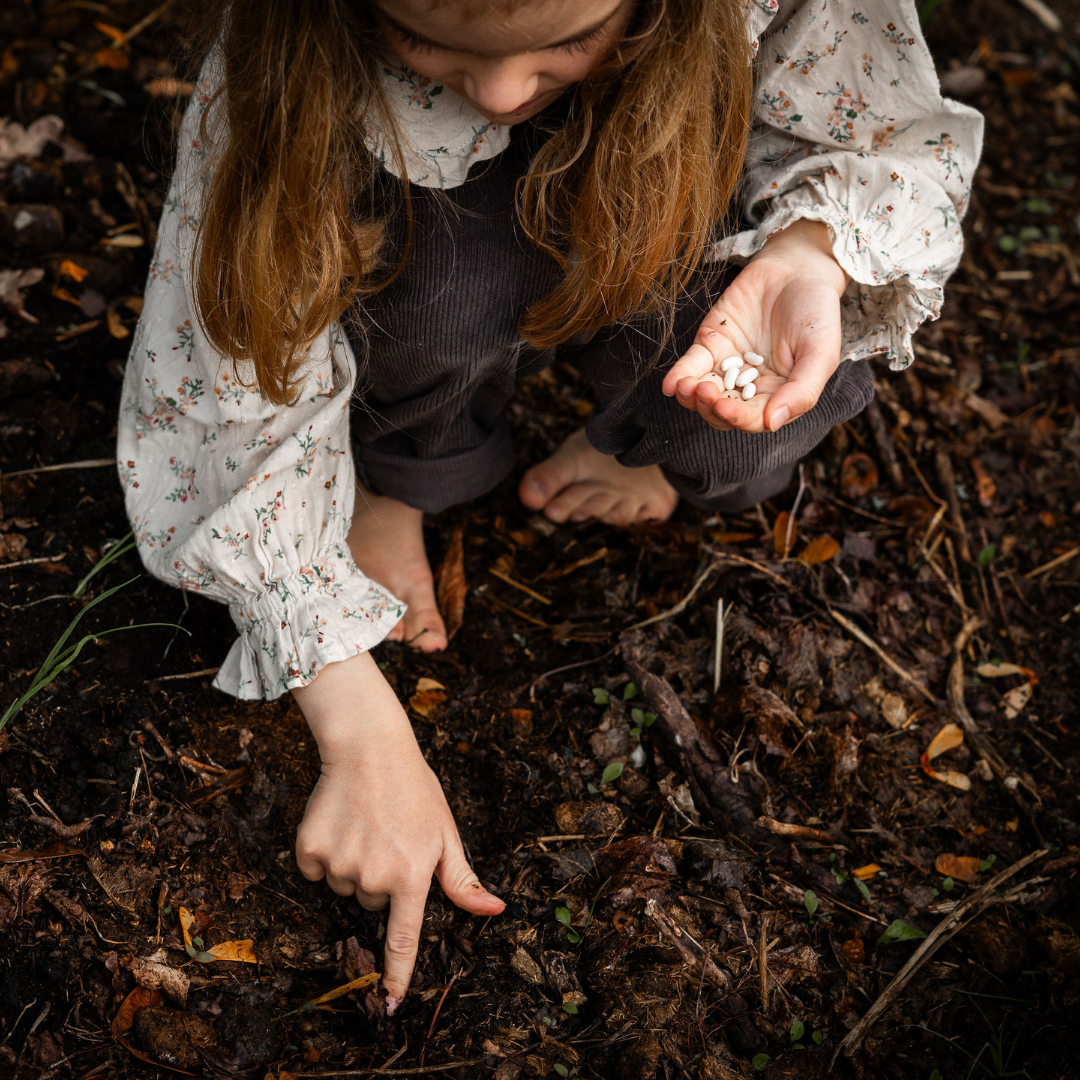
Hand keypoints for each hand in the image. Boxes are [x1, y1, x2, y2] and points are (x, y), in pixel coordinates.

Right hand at [291, 653, 503, 1012]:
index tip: (388, 1004)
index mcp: (413, 875)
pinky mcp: (310, 850)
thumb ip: (462, 880)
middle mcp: (375, 877)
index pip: (403, 939)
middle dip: (379, 877)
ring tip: (365, 823)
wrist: (369, 747)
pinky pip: (315, 870)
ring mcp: (341, 864)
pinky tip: (339, 821)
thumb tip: (494, 911)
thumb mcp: (445, 832)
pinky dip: (323, 852)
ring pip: (344, 885)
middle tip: (387, 836)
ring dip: (353, 864)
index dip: (396, 975)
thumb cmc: (414, 789)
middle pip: (372, 901)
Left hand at [662, 219, 848, 432]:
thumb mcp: (820, 352)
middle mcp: (751, 387)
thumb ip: (802, 390)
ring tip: (687, 387)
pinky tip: (670, 384)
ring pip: (703, 395)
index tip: (725, 408)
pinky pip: (691, 366)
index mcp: (779, 395)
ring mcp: (727, 367)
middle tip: (705, 393)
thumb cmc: (816, 312)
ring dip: (691, 397)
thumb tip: (771, 424)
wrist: (797, 269)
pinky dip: (679, 376)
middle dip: (710, 408)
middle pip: (723, 413)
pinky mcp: (710, 345)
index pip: (753, 419)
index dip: (738, 418)